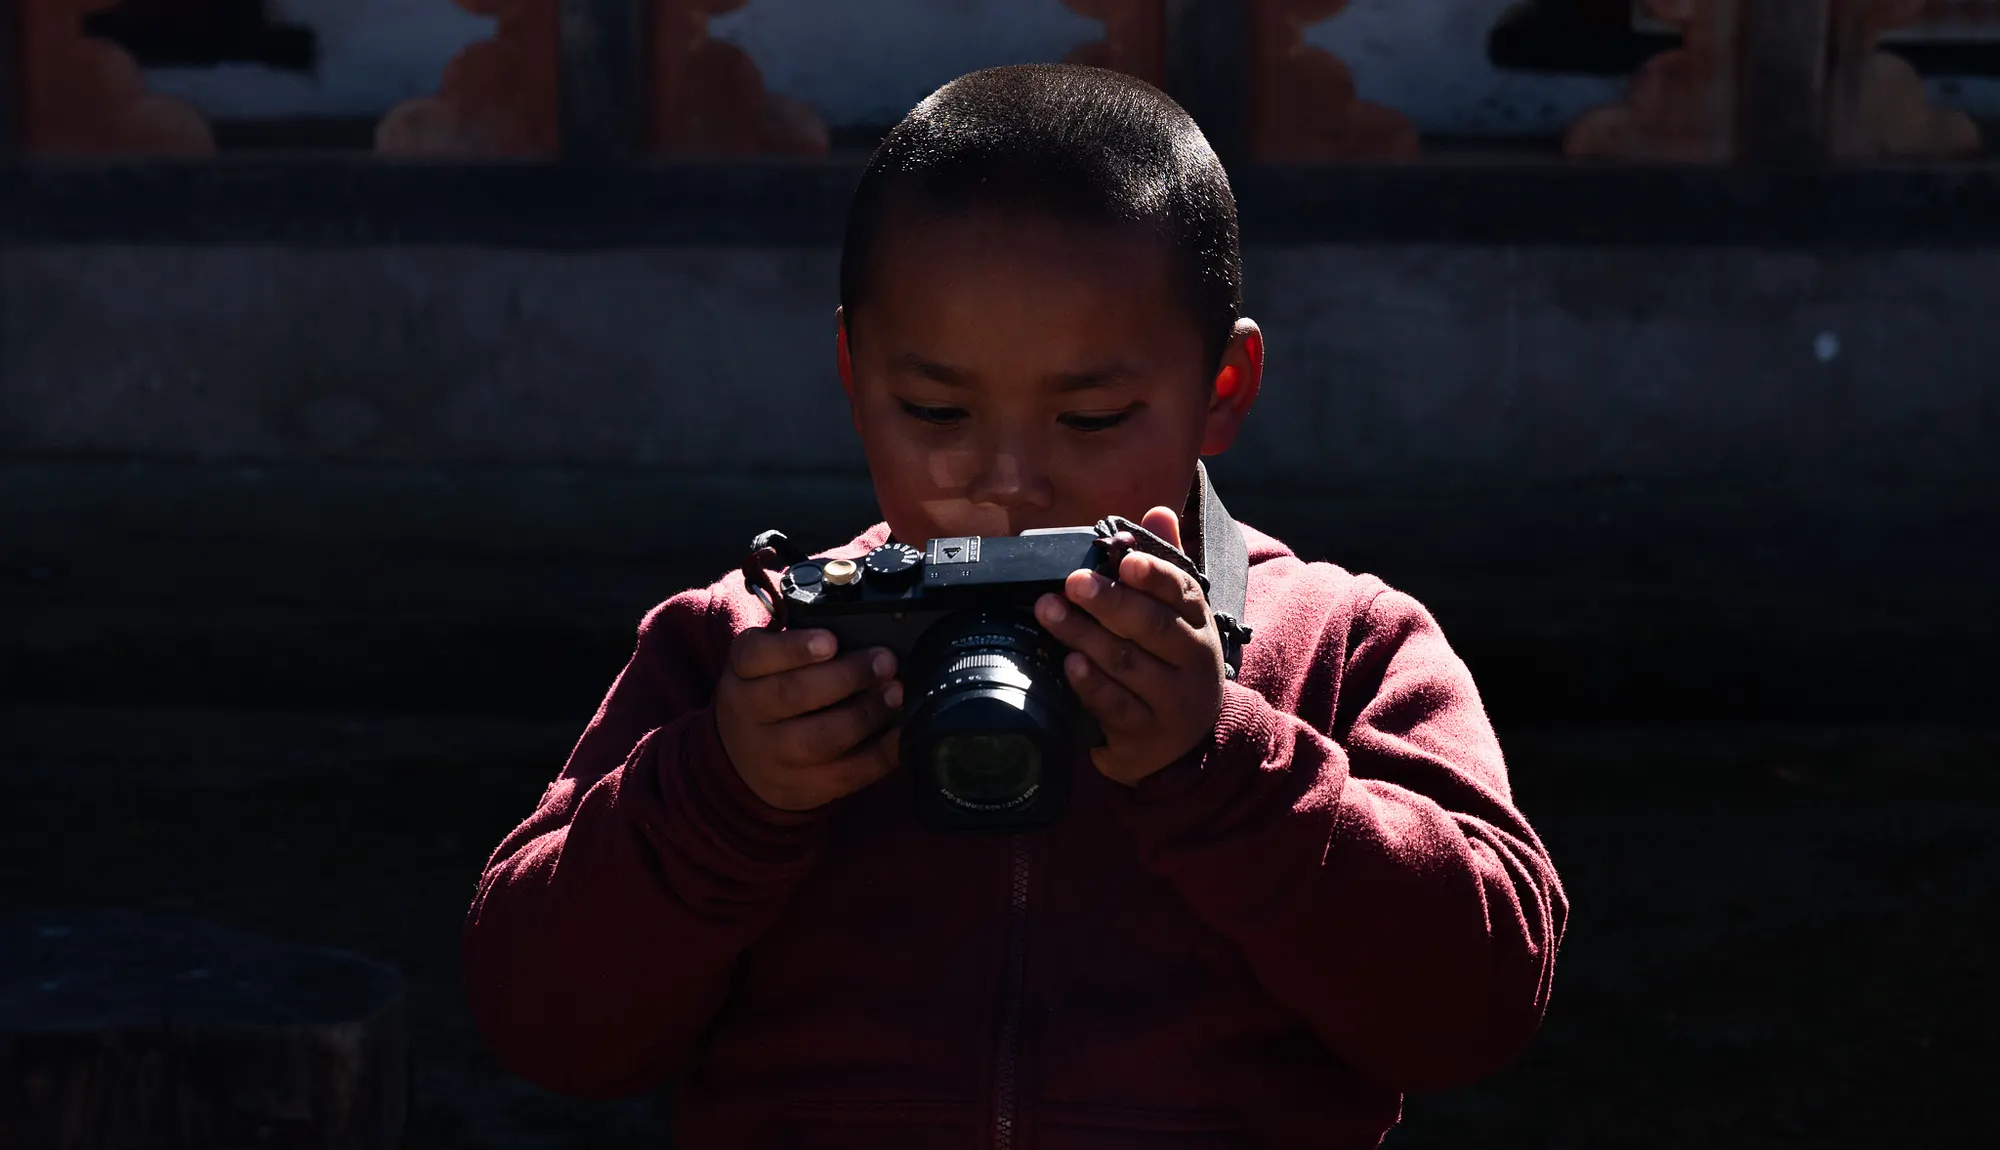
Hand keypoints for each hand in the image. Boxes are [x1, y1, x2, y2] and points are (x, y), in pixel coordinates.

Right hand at [714, 627, 903, 811]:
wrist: (745, 761)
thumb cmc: (772, 695)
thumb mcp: (768, 665)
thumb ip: (802, 647)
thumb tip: (864, 635)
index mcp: (742, 674)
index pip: (755, 655)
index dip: (794, 648)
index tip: (831, 640)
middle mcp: (749, 715)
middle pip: (793, 695)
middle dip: (847, 677)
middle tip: (885, 662)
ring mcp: (773, 756)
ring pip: (821, 738)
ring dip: (866, 715)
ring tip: (895, 694)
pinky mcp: (801, 788)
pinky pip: (846, 774)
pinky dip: (880, 753)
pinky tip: (900, 733)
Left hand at [1033, 507, 1226, 786]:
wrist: (1188, 744)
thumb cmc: (1172, 665)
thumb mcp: (1179, 618)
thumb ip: (1165, 564)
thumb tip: (1158, 511)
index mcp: (1199, 623)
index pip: (1183, 592)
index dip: (1155, 574)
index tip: (1124, 559)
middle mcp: (1193, 660)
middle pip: (1152, 626)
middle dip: (1110, 601)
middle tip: (1072, 581)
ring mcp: (1172, 700)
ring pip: (1127, 663)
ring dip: (1084, 635)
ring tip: (1049, 612)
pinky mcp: (1147, 733)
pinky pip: (1115, 705)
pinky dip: (1091, 683)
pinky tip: (1069, 663)